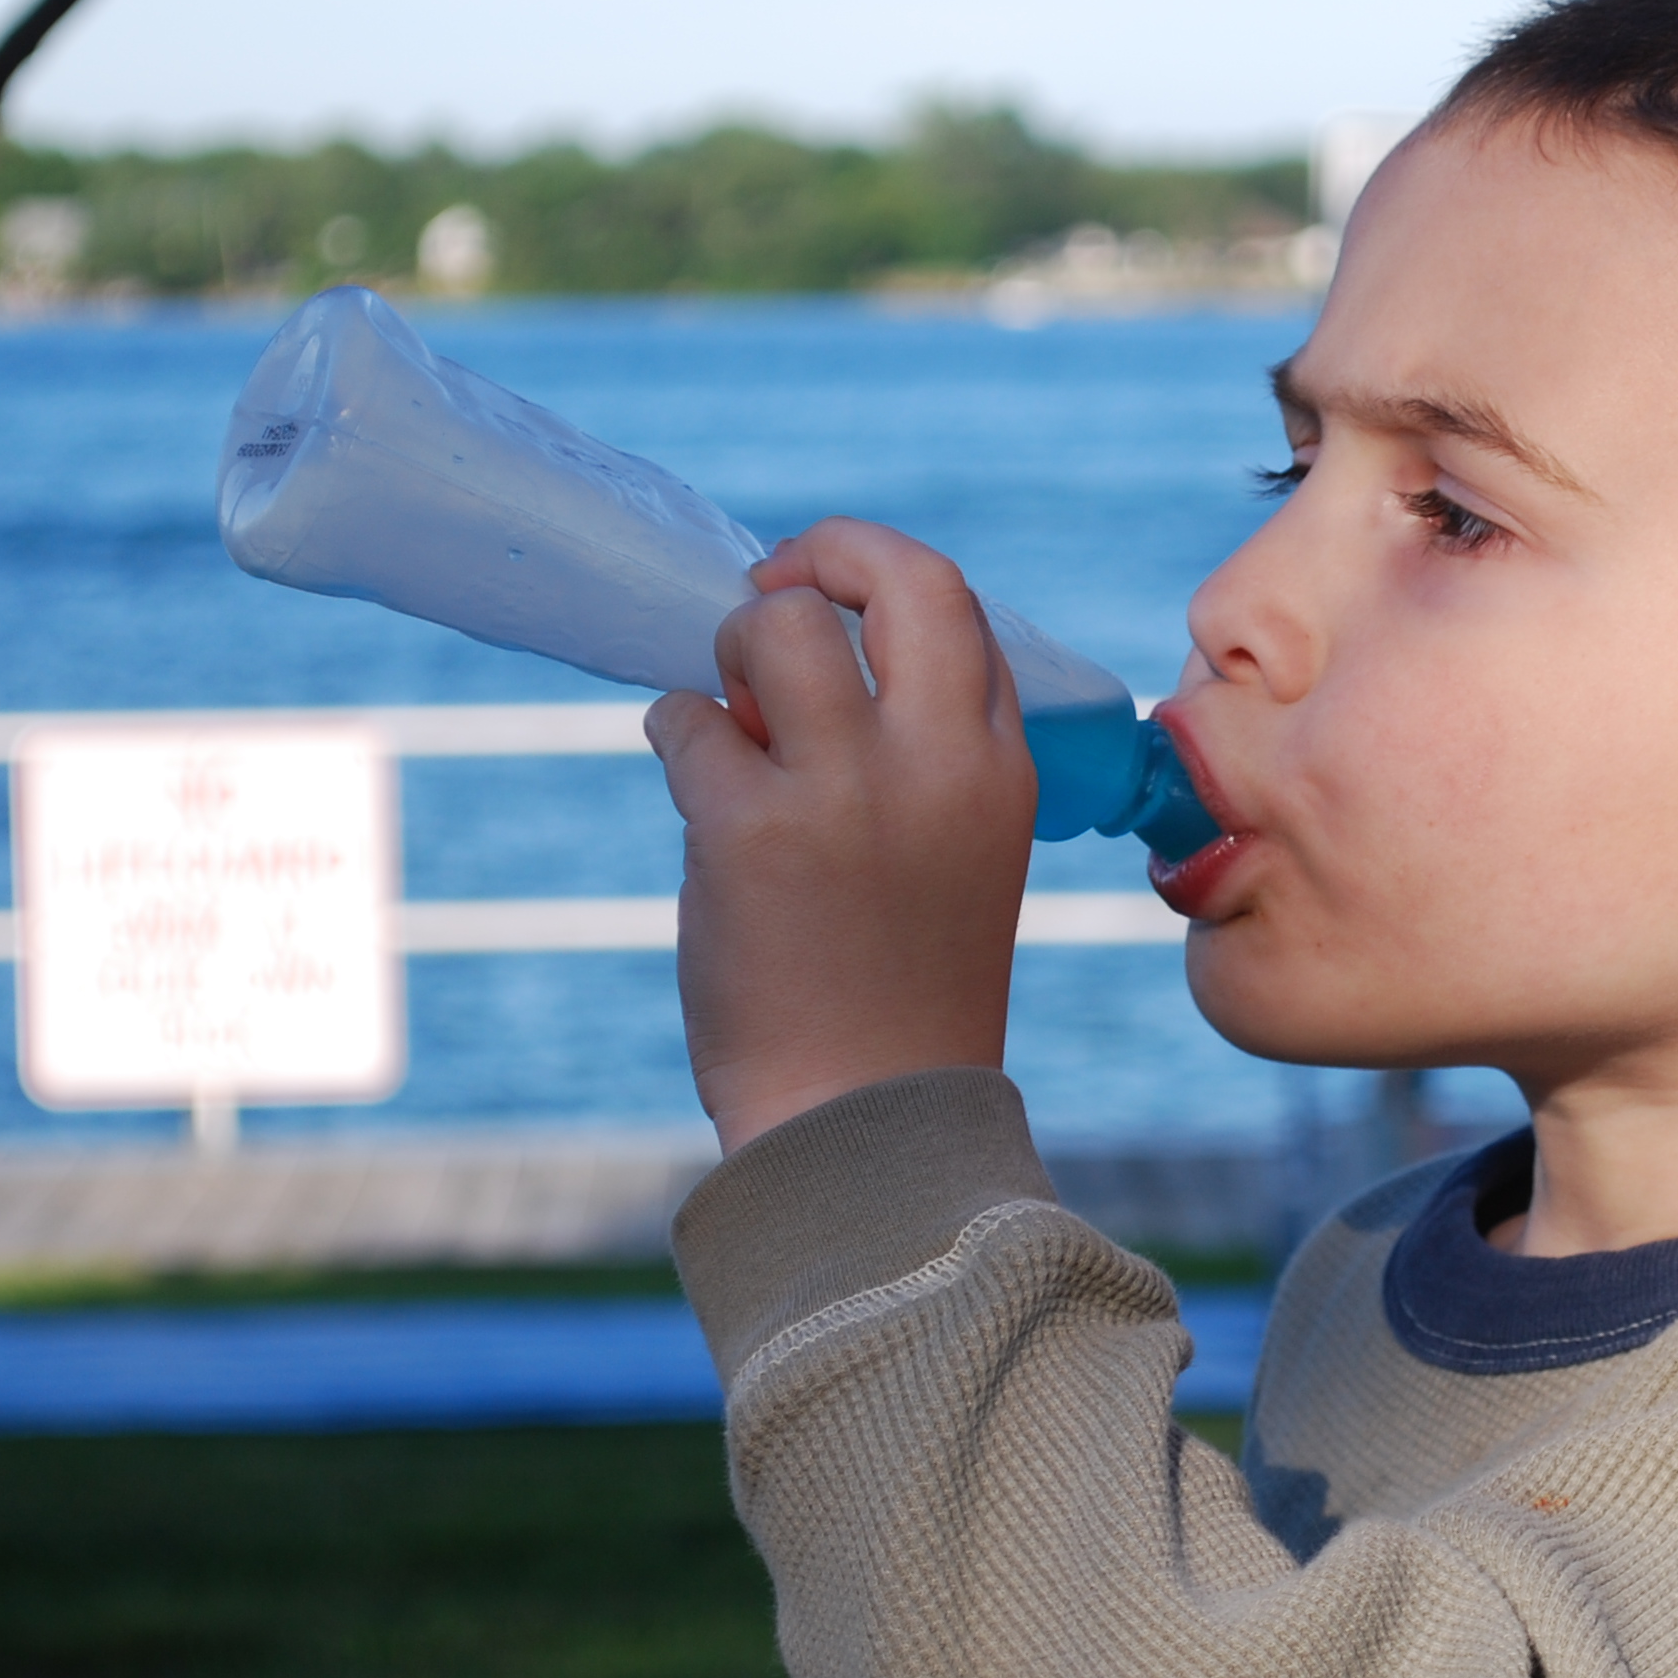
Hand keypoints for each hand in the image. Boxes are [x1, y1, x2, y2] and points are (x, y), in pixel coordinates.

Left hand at [645, 518, 1037, 1152]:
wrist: (864, 1122)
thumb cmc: (899, 993)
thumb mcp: (954, 855)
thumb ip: (907, 754)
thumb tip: (785, 657)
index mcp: (1001, 769)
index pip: (958, 611)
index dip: (880, 578)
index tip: (830, 590)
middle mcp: (936, 761)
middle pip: (892, 577)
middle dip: (817, 555)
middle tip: (770, 588)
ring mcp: (844, 789)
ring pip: (777, 628)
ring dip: (735, 650)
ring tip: (728, 713)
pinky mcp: (749, 827)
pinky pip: (687, 721)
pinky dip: (677, 733)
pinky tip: (693, 786)